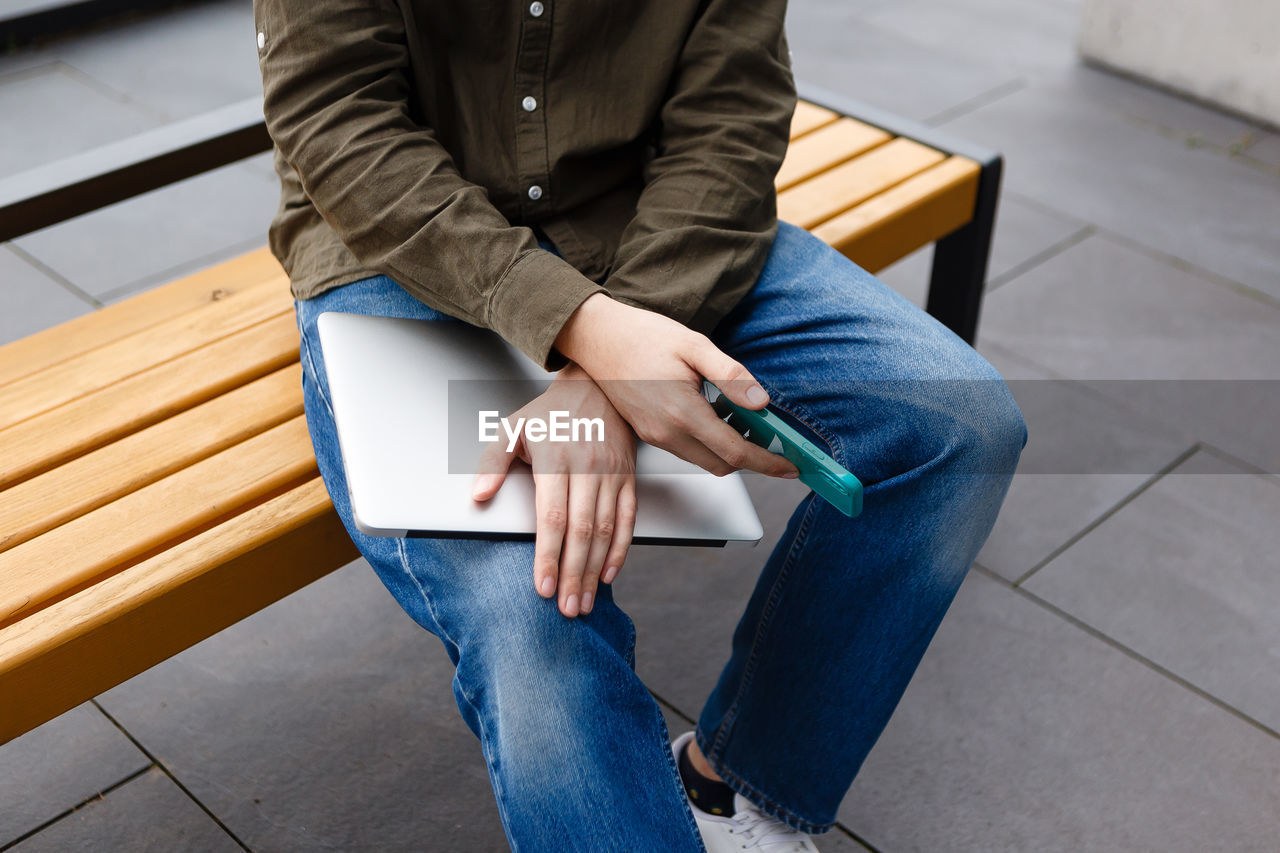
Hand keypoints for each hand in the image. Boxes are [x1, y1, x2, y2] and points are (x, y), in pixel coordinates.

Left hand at [472, 364, 636, 616]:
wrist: (597, 386)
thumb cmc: (550, 414)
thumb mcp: (512, 427)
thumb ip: (491, 462)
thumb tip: (477, 496)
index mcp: (555, 460)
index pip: (553, 517)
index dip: (548, 555)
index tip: (541, 586)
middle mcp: (587, 469)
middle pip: (581, 532)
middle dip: (573, 574)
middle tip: (566, 609)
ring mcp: (611, 475)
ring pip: (604, 531)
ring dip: (594, 571)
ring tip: (583, 602)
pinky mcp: (627, 479)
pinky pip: (627, 520)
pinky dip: (620, 550)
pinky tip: (608, 574)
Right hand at [554, 294, 798, 478]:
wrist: (599, 338)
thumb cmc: (643, 336)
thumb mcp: (695, 346)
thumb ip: (731, 376)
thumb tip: (761, 402)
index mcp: (682, 413)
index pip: (735, 452)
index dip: (768, 462)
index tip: (790, 466)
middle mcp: (666, 433)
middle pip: (722, 465)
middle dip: (752, 459)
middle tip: (772, 438)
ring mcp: (655, 436)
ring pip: (704, 460)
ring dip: (729, 449)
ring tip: (742, 416)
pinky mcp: (648, 434)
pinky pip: (687, 450)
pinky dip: (708, 442)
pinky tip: (714, 413)